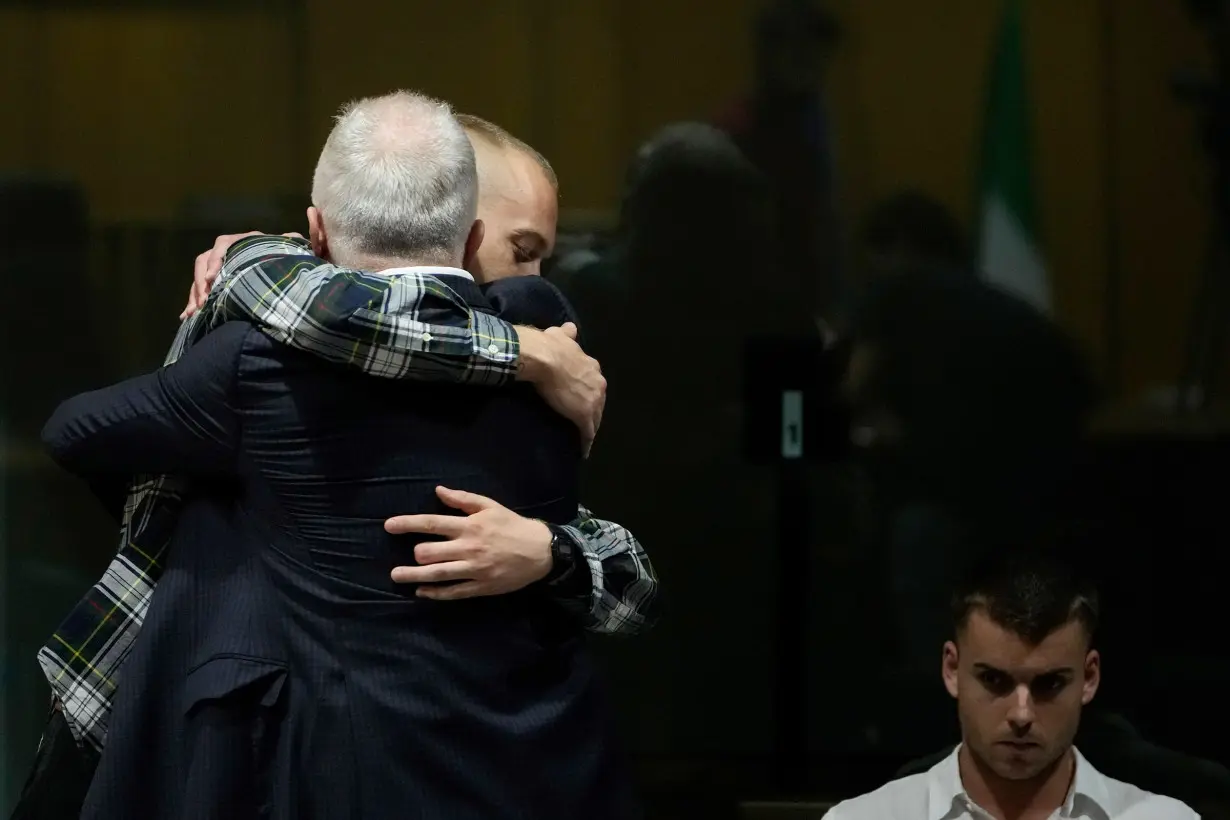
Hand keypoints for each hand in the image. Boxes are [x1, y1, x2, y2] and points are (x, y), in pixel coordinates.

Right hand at [180, 231, 304, 319]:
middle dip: (201, 282)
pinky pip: (200, 290)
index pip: (223, 244)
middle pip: (204, 261)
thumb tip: (296, 238)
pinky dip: (194, 302)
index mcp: (244, 241)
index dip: (215, 260)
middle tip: (204, 301)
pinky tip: (187, 316)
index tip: (212, 278)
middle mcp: (228, 250)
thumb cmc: (284, 257)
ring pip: (200, 277)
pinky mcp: (216, 281)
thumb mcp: (287, 250)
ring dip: (195, 294)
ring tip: (194, 312)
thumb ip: (290, 243)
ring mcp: (220, 266)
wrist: (283, 269)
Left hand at [386, 486, 553, 599]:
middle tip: (409, 555)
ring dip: (413, 576)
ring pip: (437, 574)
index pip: (431, 523)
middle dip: (415, 553)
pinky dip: (436, 593)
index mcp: (469, 526)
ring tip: (396, 576)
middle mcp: (468, 548)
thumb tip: (437, 491)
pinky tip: (422, 592)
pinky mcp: (481, 587)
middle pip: (430, 552)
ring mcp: (474, 570)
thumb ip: (462, 499)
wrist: (541, 551)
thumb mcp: (490, 506)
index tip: (389, 526)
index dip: (407, 524)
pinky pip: (453, 592)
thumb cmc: (512, 525)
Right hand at [515, 323, 605, 455]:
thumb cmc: (550, 346)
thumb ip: (567, 334)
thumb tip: (570, 327)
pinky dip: (585, 442)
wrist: (545, 357)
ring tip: (584, 437)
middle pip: (598, 402)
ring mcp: (592, 401)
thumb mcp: (561, 336)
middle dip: (593, 411)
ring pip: (595, 418)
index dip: (588, 393)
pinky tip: (584, 451)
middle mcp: (598, 384)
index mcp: (592, 367)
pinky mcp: (583, 415)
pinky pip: (587, 432)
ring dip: (591, 427)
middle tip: (584, 420)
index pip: (594, 384)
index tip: (582, 399)